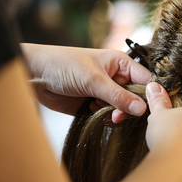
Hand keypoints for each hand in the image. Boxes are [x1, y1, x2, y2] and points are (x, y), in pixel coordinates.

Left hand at [21, 43, 150, 122]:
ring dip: (115, 114)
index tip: (147, 110)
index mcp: (121, 63)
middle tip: (117, 115)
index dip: (149, 95)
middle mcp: (117, 77)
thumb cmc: (63, 65)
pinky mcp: (95, 104)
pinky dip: (105, 118)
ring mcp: (106, 92)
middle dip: (129, 108)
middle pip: (136, 97)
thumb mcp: (94, 80)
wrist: (33, 74)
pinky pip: (109, 116)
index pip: (146, 80)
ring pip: (123, 109)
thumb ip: (119, 96)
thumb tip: (143, 109)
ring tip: (99, 111)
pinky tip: (93, 113)